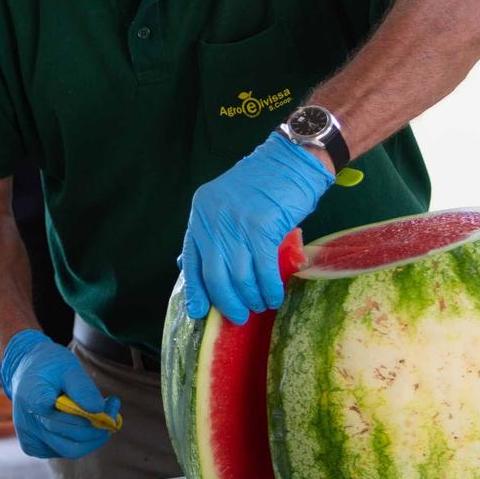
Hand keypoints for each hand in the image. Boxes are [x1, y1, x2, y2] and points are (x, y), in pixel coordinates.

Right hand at [0, 330, 119, 459]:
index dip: (86, 419)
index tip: (108, 404)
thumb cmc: (49, 367)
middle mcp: (27, 423)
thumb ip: (82, 387)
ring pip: (69, 450)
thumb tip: (98, 410)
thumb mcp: (67, 366)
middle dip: (97, 428)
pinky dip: (81, 440)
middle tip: (113, 410)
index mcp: (32, 399)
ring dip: (92, 437)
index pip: (61, 419)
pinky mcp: (33, 447)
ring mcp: (29, 438)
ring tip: (104, 415)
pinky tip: (85, 420)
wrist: (26, 370)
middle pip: (70, 437)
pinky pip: (63, 450)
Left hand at [179, 131, 333, 324]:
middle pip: (214, 275)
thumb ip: (210, 233)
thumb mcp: (226, 204)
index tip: (199, 311)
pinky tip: (274, 297)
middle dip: (226, 302)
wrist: (292, 161)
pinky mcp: (262, 228)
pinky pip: (263, 271)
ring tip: (259, 306)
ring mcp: (237, 223)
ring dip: (250, 298)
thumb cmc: (263, 185)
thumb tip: (187, 264)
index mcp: (201, 212)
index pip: (190, 259)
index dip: (195, 289)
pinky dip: (268, 289)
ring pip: (238, 277)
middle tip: (238, 317)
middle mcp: (214, 218)